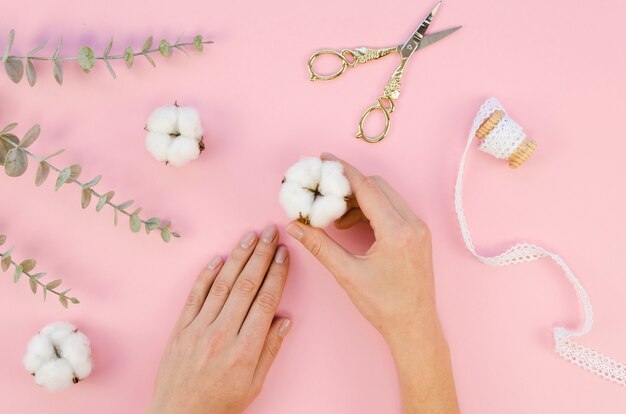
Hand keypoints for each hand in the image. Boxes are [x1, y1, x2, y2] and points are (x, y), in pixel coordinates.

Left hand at [147, 225, 291, 413]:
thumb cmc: (221, 403)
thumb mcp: (254, 384)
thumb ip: (270, 350)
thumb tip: (285, 320)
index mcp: (245, 349)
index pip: (265, 300)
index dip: (277, 274)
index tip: (285, 254)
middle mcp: (222, 334)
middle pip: (246, 285)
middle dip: (261, 255)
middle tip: (271, 232)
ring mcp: (198, 329)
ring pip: (222, 284)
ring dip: (238, 257)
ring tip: (250, 236)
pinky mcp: (181, 328)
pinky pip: (195, 295)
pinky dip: (206, 275)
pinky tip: (218, 258)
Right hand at [286, 153, 458, 413]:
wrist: (414, 326)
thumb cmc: (384, 305)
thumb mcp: (348, 274)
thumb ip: (320, 246)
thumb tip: (295, 225)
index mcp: (397, 231)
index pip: (367, 188)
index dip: (343, 171)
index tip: (324, 160)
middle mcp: (412, 224)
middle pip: (377, 186)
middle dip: (349, 185)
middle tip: (324, 192)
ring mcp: (418, 228)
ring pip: (386, 196)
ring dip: (359, 199)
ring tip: (335, 217)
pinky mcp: (418, 234)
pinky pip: (393, 209)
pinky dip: (371, 209)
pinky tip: (352, 225)